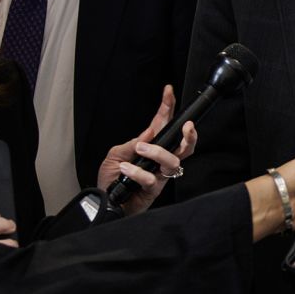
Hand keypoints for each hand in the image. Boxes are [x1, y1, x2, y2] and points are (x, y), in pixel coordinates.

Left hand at [96, 85, 195, 214]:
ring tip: (140, 149)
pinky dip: (137, 172)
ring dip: (157, 152)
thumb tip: (149, 132)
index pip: (163, 125)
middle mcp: (158, 160)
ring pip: (172, 161)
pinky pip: (151, 179)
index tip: (168, 92)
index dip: (168, 108)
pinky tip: (124, 169)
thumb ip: (132, 143)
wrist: (105, 202)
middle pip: (184, 147)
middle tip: (186, 126)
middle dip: (189, 135)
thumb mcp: (116, 154)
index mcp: (150, 146)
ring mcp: (158, 175)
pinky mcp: (154, 189)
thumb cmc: (111, 178)